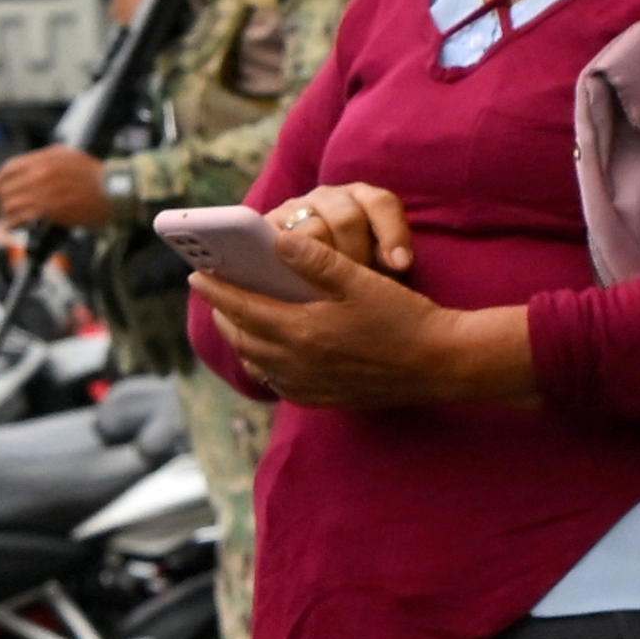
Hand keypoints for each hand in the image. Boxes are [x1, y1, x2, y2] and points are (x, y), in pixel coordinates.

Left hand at [0, 147, 111, 229]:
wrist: (113, 190)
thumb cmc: (94, 175)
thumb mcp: (68, 156)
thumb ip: (45, 159)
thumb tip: (27, 166)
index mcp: (44, 158)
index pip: (9, 168)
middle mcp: (40, 173)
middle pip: (6, 187)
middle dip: (1, 199)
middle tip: (2, 207)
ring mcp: (43, 191)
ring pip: (9, 203)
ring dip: (6, 213)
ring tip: (9, 218)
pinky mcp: (48, 209)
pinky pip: (19, 217)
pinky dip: (11, 223)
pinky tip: (12, 226)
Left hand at [196, 194, 533, 410]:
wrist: (442, 364)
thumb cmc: (404, 318)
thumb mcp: (361, 281)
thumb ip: (315, 261)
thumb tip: (276, 240)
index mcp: (300, 331)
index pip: (240, 308)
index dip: (216, 290)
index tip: (196, 275)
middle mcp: (295, 364)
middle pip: (241, 337)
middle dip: (224, 313)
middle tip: (217, 293)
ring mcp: (307, 385)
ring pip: (256, 361)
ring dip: (242, 338)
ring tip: (238, 317)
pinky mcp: (321, 399)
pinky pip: (277, 381)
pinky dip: (265, 362)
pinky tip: (271, 350)